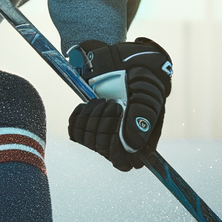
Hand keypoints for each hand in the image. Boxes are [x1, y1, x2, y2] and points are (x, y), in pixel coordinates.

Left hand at [67, 37, 172, 171]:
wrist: (121, 59)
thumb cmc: (141, 77)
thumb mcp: (146, 94)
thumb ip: (142, 118)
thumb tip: (132, 147)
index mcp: (141, 139)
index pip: (126, 163)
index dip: (118, 150)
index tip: (118, 125)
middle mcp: (121, 140)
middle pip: (104, 151)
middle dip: (106, 125)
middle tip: (114, 104)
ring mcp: (103, 132)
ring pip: (89, 141)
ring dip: (93, 117)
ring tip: (102, 100)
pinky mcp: (86, 123)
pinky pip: (75, 133)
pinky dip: (78, 116)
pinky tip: (87, 104)